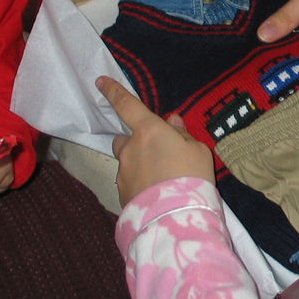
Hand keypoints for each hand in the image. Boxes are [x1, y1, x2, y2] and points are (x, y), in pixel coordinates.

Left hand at [97, 76, 213, 205]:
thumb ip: (182, 134)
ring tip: (161, 181)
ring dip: (139, 166)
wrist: (176, 217)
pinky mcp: (122, 193)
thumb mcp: (198, 150)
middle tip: (156, 154)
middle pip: (123, 139)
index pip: (127, 105)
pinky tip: (157, 195)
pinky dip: (140, 185)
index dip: (113, 92)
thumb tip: (172, 122)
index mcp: (149, 131)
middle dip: (134, 142)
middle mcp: (130, 148)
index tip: (100, 82)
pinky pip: (130, 183)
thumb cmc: (192, 177)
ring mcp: (123, 172)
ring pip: (127, 163)